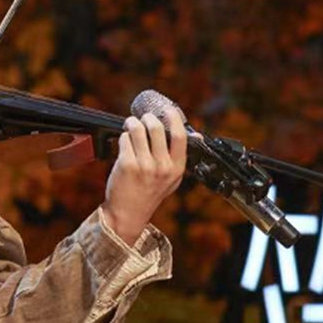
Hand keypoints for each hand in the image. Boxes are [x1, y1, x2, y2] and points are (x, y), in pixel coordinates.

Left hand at [101, 112, 187, 244]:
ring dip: (132, 123)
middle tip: (143, 118)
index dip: (173, 118)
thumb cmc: (149, 193)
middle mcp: (162, 167)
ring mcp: (144, 166)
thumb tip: (198, 136)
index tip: (167, 110)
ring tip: (131, 125)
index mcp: (177, 168)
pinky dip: (123, 136)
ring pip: (137, 130)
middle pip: (156, 128)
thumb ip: (180, 157)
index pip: (180, 136)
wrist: (128, 213)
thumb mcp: (171, 178)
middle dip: (147, 118)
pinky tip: (124, 141)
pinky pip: (124, 139)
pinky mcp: (126, 165)